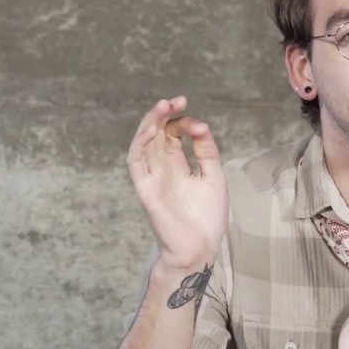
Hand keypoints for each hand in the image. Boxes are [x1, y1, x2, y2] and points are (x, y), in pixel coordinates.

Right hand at [126, 96, 228, 270]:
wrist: (200, 248)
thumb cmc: (208, 218)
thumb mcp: (213, 177)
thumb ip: (206, 151)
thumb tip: (199, 125)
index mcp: (178, 165)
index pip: (173, 134)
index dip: (183, 123)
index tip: (199, 126)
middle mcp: (162, 168)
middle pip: (155, 133)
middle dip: (164, 114)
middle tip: (177, 101)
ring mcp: (152, 177)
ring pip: (142, 143)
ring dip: (150, 123)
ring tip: (162, 107)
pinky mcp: (145, 188)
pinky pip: (135, 162)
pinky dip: (140, 144)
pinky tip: (151, 130)